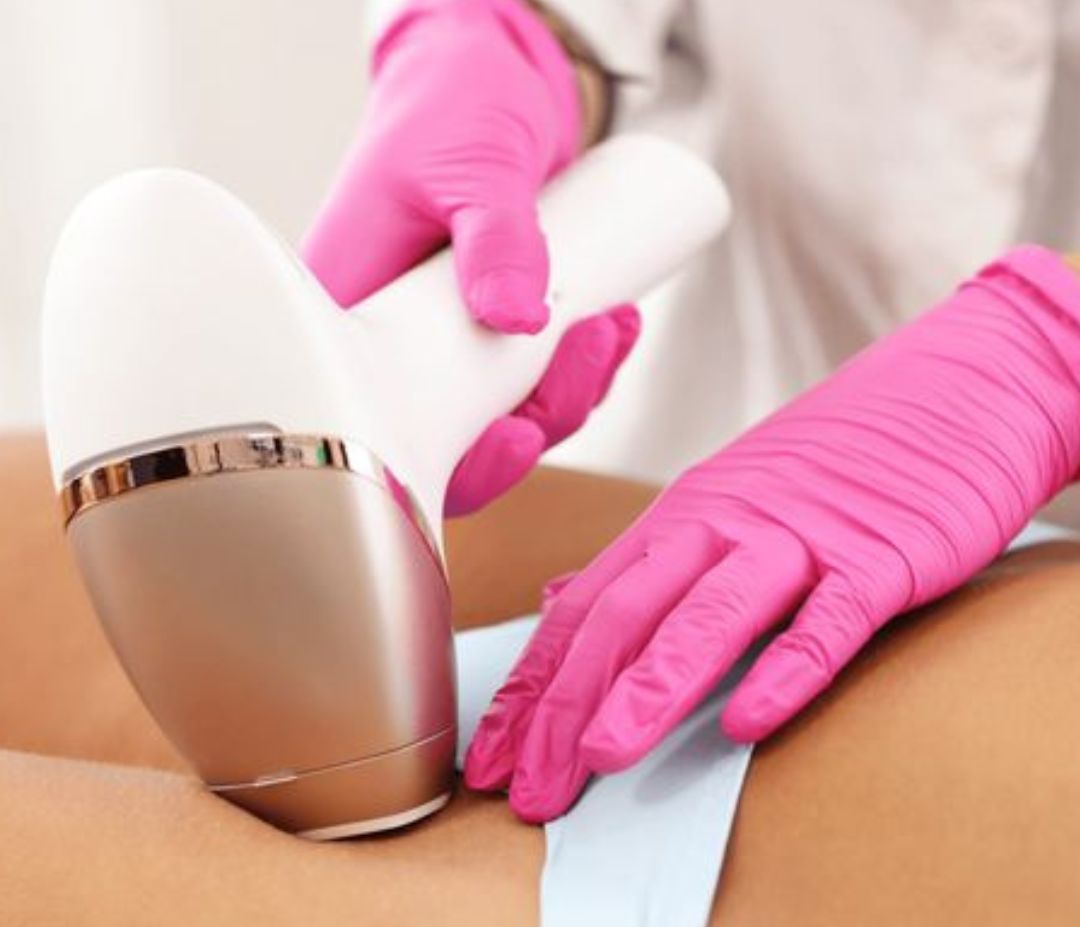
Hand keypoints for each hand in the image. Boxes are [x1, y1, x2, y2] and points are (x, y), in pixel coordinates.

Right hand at [302, 0, 624, 512]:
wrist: (487, 78)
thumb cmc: (449, 105)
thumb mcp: (467, 160)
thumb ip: (492, 234)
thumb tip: (514, 321)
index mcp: (351, 314)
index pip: (385, 429)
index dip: (455, 461)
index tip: (519, 434)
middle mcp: (391, 345)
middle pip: (460, 440)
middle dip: (541, 412)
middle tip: (589, 346)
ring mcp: (442, 346)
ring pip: (507, 416)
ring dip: (574, 388)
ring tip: (611, 324)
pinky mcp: (487, 336)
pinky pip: (537, 382)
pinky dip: (584, 366)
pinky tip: (614, 327)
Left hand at [465, 246, 1079, 820]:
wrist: (949, 395)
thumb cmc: (826, 470)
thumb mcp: (720, 505)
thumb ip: (644, 564)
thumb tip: (559, 600)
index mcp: (677, 520)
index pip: (581, 611)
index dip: (529, 689)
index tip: (488, 761)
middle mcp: (722, 526)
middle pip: (623, 617)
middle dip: (564, 706)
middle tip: (526, 792)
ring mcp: (801, 538)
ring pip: (708, 614)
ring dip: (649, 688)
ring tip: (598, 759)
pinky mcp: (882, 556)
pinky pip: (828, 619)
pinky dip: (786, 669)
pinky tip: (746, 724)